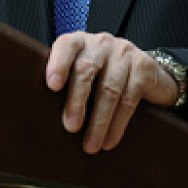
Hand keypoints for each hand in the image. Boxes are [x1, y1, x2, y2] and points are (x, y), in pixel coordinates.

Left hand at [45, 32, 178, 152]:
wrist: (146, 73)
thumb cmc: (102, 76)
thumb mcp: (83, 73)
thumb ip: (65, 82)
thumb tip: (41, 114)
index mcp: (80, 42)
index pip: (66, 46)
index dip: (58, 64)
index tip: (52, 86)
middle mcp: (101, 43)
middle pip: (86, 69)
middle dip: (77, 101)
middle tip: (70, 127)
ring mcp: (124, 53)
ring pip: (109, 89)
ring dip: (98, 121)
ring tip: (90, 145)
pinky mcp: (144, 68)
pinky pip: (129, 99)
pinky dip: (118, 124)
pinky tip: (109, 141)